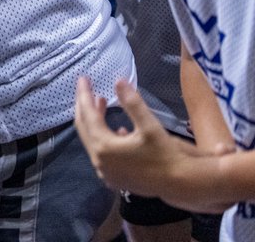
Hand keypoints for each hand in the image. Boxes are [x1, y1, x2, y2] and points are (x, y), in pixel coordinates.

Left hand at [74, 78, 223, 198]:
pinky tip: (117, 128)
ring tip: (101, 101)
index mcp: (103, 146)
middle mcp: (99, 160)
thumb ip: (132, 103)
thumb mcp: (149, 125)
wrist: (181, 184)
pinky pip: (102, 153)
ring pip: (92, 140)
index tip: (83, 78)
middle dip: (84, 105)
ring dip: (95, 121)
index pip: (88, 114)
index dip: (84, 94)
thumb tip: (119, 81)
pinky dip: (104, 137)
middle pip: (84, 127)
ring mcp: (105, 171)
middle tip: (86, 87)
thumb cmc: (165, 154)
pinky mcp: (114, 178)